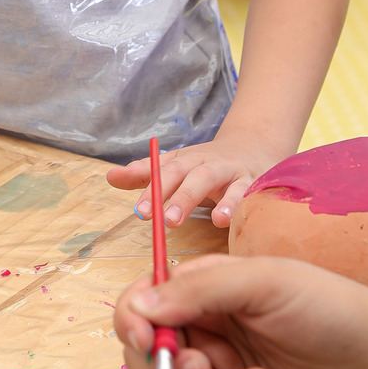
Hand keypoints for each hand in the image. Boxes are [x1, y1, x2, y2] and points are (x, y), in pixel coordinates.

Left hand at [105, 131, 275, 226]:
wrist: (253, 147)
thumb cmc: (206, 164)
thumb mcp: (176, 165)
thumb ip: (145, 173)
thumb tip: (110, 177)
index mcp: (188, 160)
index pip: (168, 171)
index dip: (153, 190)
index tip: (140, 212)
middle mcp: (211, 164)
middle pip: (196, 177)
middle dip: (182, 197)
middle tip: (168, 221)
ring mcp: (236, 174)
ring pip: (229, 185)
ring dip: (224, 202)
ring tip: (216, 220)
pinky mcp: (257, 186)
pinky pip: (254, 196)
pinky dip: (247, 207)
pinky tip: (240, 221)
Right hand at [114, 254, 367, 368]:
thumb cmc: (329, 307)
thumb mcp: (264, 282)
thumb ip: (200, 291)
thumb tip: (140, 306)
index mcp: (205, 290)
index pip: (143, 302)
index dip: (132, 320)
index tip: (144, 338)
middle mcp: (206, 331)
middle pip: (148, 354)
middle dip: (171, 364)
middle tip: (206, 366)